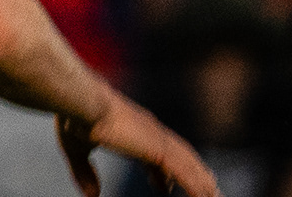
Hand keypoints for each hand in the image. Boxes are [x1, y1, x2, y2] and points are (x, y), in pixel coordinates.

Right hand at [57, 96, 220, 196]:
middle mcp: (149, 132)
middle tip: (208, 189)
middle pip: (179, 156)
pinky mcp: (160, 150)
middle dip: (193, 173)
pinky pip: (187, 175)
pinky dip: (198, 187)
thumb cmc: (76, 118)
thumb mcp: (76, 149)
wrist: (82, 103)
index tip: (167, 188)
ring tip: (216, 196)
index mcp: (132, 130)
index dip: (162, 173)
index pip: (155, 154)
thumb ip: (84, 172)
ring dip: (203, 182)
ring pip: (188, 165)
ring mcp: (157, 140)